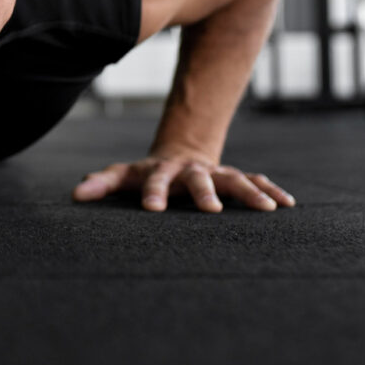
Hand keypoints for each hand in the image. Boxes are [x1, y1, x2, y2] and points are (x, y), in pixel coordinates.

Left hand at [72, 154, 294, 212]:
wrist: (179, 153)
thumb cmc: (147, 173)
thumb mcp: (124, 176)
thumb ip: (102, 183)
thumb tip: (76, 194)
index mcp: (163, 171)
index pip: (155, 181)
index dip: (152, 193)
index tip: (151, 209)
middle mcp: (192, 170)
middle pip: (199, 179)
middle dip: (205, 193)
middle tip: (212, 211)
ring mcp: (216, 173)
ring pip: (235, 179)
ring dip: (250, 192)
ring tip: (267, 209)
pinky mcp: (236, 178)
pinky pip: (256, 182)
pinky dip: (271, 191)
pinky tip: (288, 205)